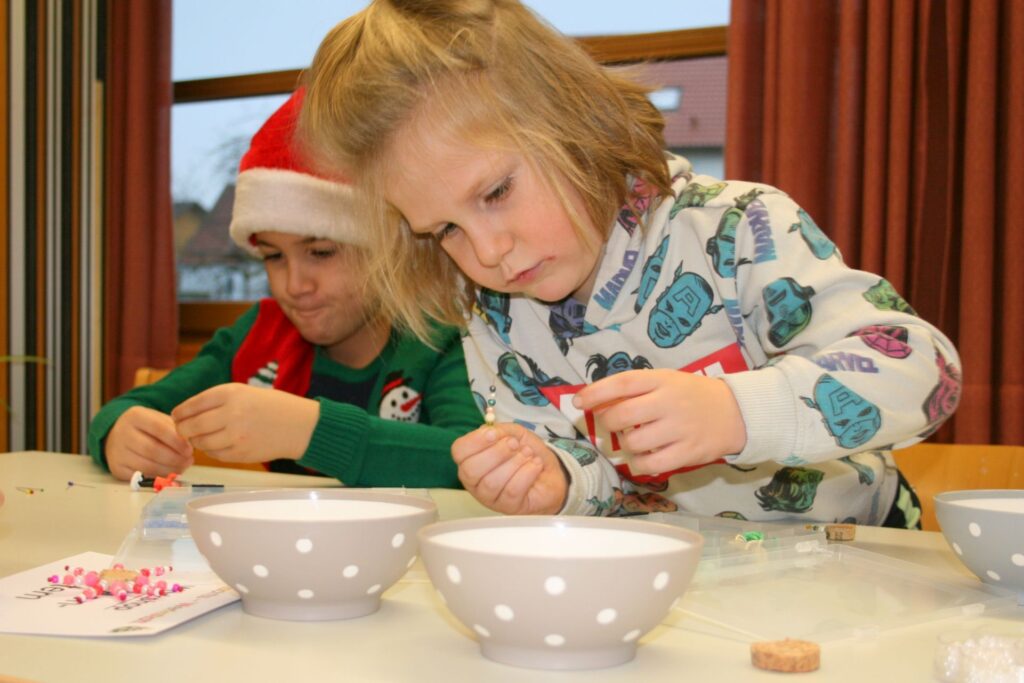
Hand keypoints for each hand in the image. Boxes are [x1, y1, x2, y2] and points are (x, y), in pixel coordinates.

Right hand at [105, 406, 193, 480]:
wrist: (118, 435)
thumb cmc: (146, 427)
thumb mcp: (158, 419)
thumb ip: (174, 429)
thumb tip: (189, 445)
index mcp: (135, 416)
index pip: (159, 428)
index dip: (177, 441)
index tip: (189, 449)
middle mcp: (122, 433)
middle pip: (152, 450)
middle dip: (175, 458)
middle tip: (189, 460)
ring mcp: (117, 452)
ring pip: (147, 466)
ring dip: (169, 469)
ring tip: (183, 466)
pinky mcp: (117, 468)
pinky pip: (141, 477)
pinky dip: (159, 477)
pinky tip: (169, 473)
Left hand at [171, 383, 319, 462]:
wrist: (299, 425)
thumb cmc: (270, 406)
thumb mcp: (243, 392)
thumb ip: (215, 401)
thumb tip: (184, 416)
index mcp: (230, 393)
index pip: (191, 406)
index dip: (179, 413)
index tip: (176, 416)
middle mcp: (231, 413)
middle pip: (190, 427)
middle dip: (183, 430)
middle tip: (184, 430)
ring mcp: (236, 436)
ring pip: (200, 443)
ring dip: (197, 441)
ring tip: (203, 437)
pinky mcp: (241, 453)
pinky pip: (215, 455)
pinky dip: (212, 450)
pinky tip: (219, 444)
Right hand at [451, 423, 567, 514]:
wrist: (550, 474)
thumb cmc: (526, 453)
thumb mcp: (514, 434)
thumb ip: (500, 430)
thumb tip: (490, 432)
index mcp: (471, 459)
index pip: (459, 451)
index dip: (475, 441)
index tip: (495, 434)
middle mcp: (475, 481)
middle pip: (471, 470)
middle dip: (496, 453)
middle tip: (515, 444)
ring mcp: (490, 497)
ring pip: (492, 482)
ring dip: (514, 463)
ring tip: (528, 454)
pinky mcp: (508, 507)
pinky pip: (512, 490)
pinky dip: (527, 473)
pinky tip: (535, 465)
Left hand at [572, 369, 746, 474]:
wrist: (736, 412)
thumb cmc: (691, 395)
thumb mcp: (666, 381)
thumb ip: (634, 389)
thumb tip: (594, 402)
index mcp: (662, 380)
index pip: (622, 384)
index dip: (596, 393)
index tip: (579, 402)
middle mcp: (669, 402)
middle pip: (621, 416)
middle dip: (609, 423)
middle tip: (615, 425)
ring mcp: (679, 428)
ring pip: (633, 443)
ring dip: (626, 445)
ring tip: (637, 440)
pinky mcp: (688, 453)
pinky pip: (650, 465)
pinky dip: (640, 464)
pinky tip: (644, 457)